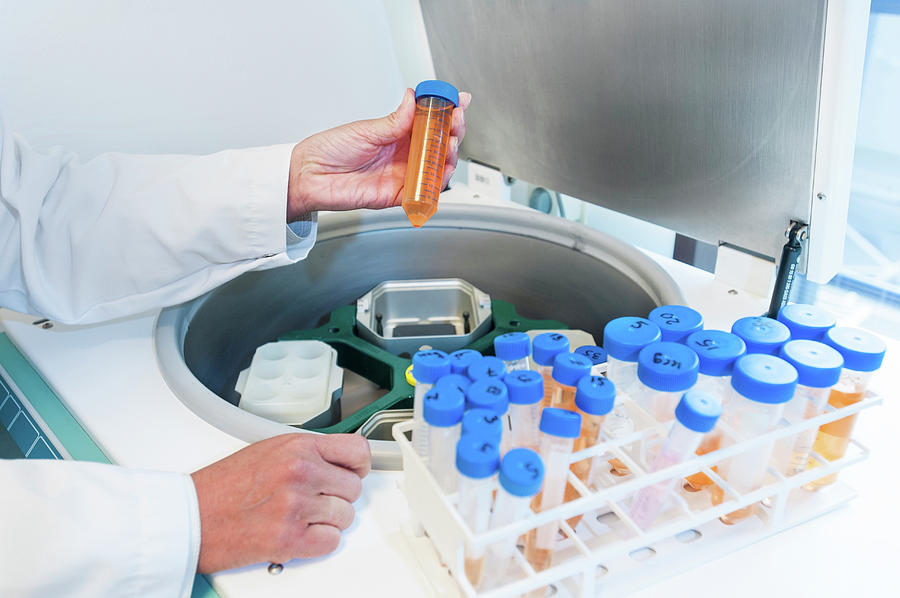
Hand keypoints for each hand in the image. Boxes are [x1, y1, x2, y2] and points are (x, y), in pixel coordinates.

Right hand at [191, 433, 370, 572]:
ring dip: (327, 521)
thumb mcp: (269, 450)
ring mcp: (296, 505)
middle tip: (314, 501)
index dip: (358, 466)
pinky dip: (318, 542)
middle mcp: (300, 472)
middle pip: (353, 488)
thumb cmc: (223, 486)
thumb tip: (338, 463)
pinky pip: (331, 541)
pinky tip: (299, 533)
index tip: (352, 473)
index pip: (357, 451)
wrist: (191, 516)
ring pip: (345, 516)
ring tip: (300, 517)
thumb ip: (307, 454)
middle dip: (337, 497)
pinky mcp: (290, 537)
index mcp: (298, 447)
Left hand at [286, 88, 471, 220]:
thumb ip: (395, 120)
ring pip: (437, 168)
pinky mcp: (398, 196)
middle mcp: (404, 154)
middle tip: (455, 122)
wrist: (310, 176)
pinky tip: (441, 172)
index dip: (447, 111)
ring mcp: (403, 174)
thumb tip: (413, 99)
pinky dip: (436, 184)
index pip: (430, 121)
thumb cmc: (329, 151)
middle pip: (439, 144)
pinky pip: (424, 193)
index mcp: (397, 134)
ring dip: (449, 156)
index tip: (458, 101)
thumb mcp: (365, 129)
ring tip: (449, 145)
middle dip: (453, 132)